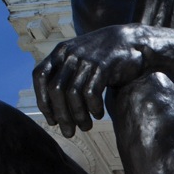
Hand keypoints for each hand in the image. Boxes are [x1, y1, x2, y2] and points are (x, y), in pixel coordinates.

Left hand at [32, 26, 149, 136]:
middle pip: (55, 89)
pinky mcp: (103, 66)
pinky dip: (93, 107)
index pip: (40, 76)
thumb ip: (66, 74)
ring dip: (78, 116)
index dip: (43, 100)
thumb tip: (53, 105)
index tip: (51, 119)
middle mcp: (70, 54)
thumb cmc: (105, 57)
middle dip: (61, 115)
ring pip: (73, 94)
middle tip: (68, 132)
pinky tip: (98, 115)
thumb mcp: (80, 58)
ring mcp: (86, 59)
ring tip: (85, 127)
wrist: (133, 41)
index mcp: (61, 52)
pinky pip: (91, 93)